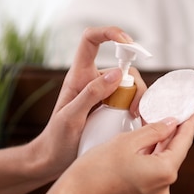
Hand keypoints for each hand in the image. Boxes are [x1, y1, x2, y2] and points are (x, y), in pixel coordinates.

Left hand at [26, 26, 147, 180]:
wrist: (54, 161)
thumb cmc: (56, 139)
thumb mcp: (71, 117)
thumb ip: (92, 94)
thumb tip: (117, 74)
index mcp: (79, 76)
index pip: (91, 40)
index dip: (109, 33)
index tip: (127, 42)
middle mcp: (94, 81)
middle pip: (123, 67)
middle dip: (135, 84)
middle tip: (135, 109)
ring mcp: (105, 96)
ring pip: (131, 86)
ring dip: (139, 100)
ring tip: (136, 119)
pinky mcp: (113, 111)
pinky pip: (132, 103)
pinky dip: (139, 111)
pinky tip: (138, 124)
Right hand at [51, 113, 193, 193]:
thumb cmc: (95, 171)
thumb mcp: (127, 142)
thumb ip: (154, 130)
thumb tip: (171, 123)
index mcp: (165, 172)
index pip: (184, 141)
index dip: (188, 122)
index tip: (191, 109)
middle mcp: (163, 188)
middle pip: (173, 153)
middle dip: (172, 132)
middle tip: (171, 111)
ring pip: (161, 162)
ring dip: (158, 144)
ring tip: (153, 123)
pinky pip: (151, 173)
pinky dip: (148, 157)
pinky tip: (141, 144)